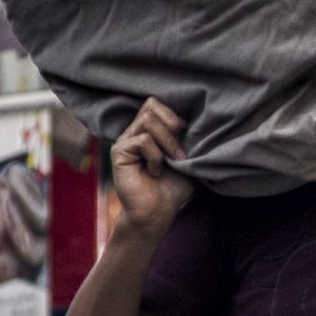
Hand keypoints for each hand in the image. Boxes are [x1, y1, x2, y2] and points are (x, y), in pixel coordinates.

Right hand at [111, 98, 194, 238]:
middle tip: (179, 151)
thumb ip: (186, 137)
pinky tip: (154, 171)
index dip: (173, 115)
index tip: (185, 135)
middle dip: (172, 125)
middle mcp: (135, 132)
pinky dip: (155, 156)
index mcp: (150, 130)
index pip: (155, 103)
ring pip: (147, 120)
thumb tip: (196, 119)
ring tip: (170, 161)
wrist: (158, 211)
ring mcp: (125, 141)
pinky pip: (142, 141)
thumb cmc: (173, 186)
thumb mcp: (187, 157)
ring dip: (166, 141)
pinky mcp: (119, 152)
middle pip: (151, 106)